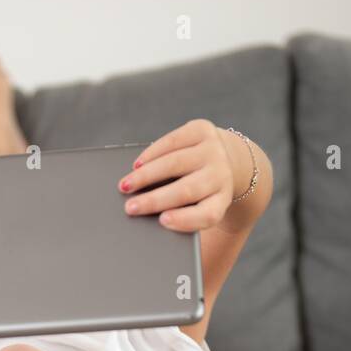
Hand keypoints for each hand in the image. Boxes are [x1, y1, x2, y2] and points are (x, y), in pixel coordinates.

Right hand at [117, 119, 251, 232]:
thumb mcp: (199, 203)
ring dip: (146, 176)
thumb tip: (148, 218)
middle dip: (154, 200)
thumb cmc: (200, 189)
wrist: (224, 157)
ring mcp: (213, 150)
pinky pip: (173, 141)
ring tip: (125, 185)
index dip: (185, 219)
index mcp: (221, 200)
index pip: (207, 214)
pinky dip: (151, 154)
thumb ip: (181, 213)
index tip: (162, 221)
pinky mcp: (202, 129)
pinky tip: (137, 165)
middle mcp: (221, 175)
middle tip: (130, 208)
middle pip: (187, 190)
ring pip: (175, 164)